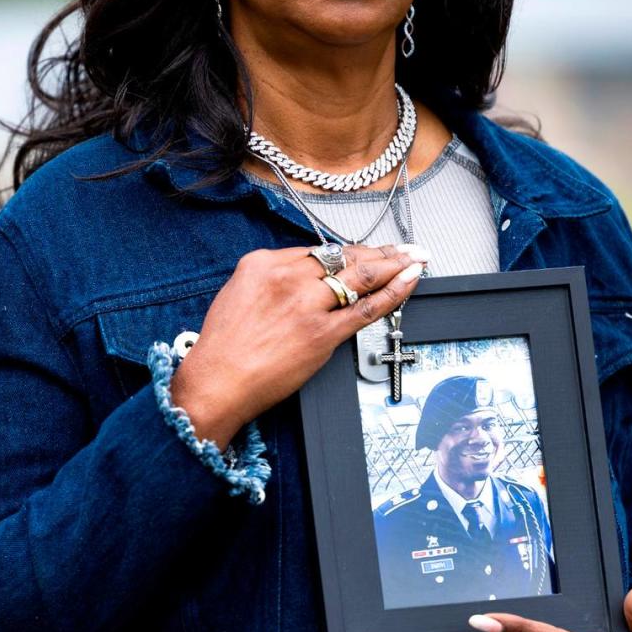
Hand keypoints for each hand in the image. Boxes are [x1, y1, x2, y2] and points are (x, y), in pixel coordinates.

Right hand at [170, 242, 428, 448]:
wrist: (217, 384)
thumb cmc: (223, 349)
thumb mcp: (237, 295)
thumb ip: (271, 280)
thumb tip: (304, 278)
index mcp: (263, 264)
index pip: (317, 250)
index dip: (349, 251)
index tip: (365, 251)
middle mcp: (287, 278)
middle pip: (344, 256)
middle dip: (380, 250)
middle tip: (403, 247)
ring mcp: (307, 305)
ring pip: (361, 275)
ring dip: (394, 263)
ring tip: (414, 258)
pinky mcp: (323, 333)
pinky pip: (367, 307)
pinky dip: (394, 291)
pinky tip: (410, 280)